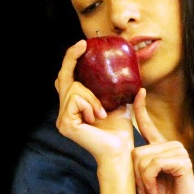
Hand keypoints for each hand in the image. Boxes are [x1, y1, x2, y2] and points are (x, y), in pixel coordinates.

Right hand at [55, 40, 134, 160]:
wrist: (121, 149)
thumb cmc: (120, 130)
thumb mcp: (119, 102)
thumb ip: (116, 88)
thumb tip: (130, 72)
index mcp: (75, 106)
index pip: (67, 79)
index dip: (71, 60)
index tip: (83, 44)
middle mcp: (65, 111)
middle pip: (64, 78)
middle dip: (72, 59)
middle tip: (82, 44)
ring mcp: (62, 118)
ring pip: (73, 89)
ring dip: (92, 97)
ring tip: (102, 113)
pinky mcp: (65, 123)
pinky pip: (75, 100)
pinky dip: (90, 105)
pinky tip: (97, 118)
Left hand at [132, 88, 193, 193]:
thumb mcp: (145, 180)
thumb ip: (138, 165)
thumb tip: (128, 152)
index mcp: (162, 148)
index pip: (148, 125)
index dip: (142, 109)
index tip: (139, 92)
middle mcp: (172, 146)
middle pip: (137, 151)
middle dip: (136, 175)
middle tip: (145, 191)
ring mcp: (179, 152)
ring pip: (143, 159)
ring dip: (143, 181)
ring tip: (152, 193)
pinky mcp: (182, 161)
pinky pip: (153, 166)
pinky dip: (150, 183)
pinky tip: (157, 193)